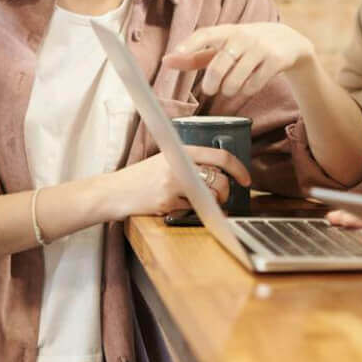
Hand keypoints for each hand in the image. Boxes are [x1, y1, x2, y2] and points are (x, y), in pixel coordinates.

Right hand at [104, 145, 252, 217]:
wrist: (115, 191)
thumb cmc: (140, 177)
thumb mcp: (164, 159)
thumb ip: (188, 161)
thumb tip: (219, 171)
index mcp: (180, 151)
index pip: (220, 157)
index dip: (238, 169)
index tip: (246, 179)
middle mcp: (178, 166)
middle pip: (220, 181)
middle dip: (226, 192)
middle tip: (222, 196)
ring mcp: (173, 186)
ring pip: (209, 198)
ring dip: (211, 204)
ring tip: (201, 202)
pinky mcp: (168, 203)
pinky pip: (192, 210)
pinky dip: (190, 211)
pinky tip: (177, 206)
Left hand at [165, 23, 317, 101]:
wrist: (290, 41)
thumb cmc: (248, 45)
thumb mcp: (224, 46)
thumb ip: (196, 55)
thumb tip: (166, 61)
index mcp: (228, 31)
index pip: (205, 34)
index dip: (189, 44)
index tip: (175, 54)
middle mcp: (244, 37)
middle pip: (219, 65)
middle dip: (212, 83)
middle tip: (210, 90)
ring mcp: (261, 48)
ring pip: (236, 79)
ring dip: (230, 90)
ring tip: (231, 88)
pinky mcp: (275, 60)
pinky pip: (254, 84)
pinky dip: (248, 90)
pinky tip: (249, 86)